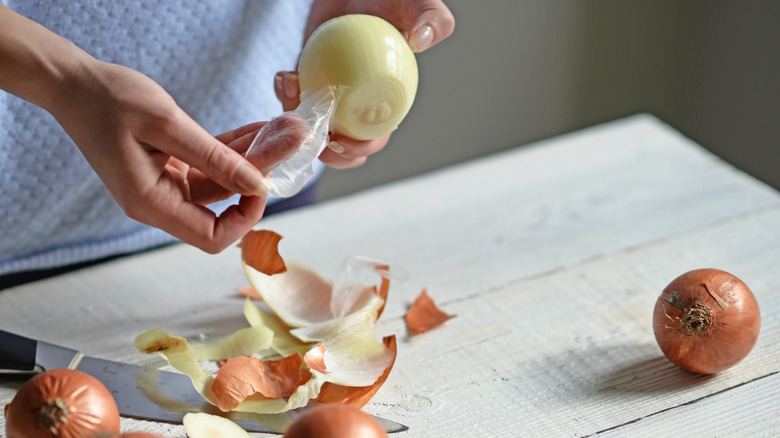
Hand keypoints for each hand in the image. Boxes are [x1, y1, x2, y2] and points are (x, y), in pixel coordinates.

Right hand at [50, 59, 272, 253]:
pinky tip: (260, 128)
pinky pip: (211, 164)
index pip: (212, 236)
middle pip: (223, 205)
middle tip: (292, 139)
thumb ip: (215, 158)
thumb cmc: (110, 100)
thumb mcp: (166, 125)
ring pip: (222, 181)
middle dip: (259, 175)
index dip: (245, 217)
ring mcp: (165, 184)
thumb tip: (259, 184)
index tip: (264, 182)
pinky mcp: (170, 166)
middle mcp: (160, 201)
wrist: (73, 83)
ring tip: (283, 128)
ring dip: (252, 156)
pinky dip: (234, 148)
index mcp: (152, 203)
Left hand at [275, 0, 454, 168]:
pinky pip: (294, 94)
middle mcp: (358, 105)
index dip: (358, 149)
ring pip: (311, 123)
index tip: (340, 141)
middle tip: (308, 130)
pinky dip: (285, 90)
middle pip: (340, 144)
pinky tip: (284, 76)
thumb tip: (419, 40)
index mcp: (387, 104)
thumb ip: (432, 20)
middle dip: (321, 149)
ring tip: (292, 87)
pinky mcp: (309, 78)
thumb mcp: (420, 3)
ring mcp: (331, 93)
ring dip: (296, 117)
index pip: (373, 138)